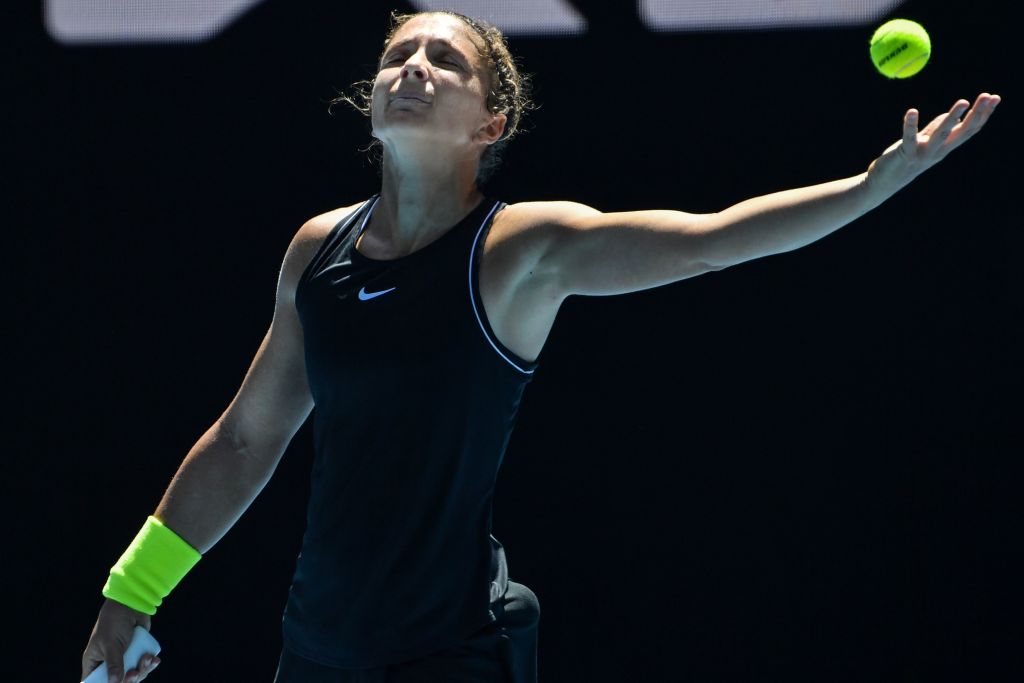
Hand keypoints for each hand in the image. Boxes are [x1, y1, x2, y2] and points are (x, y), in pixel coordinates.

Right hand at [81, 599, 161, 682]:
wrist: (132, 604)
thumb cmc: (114, 622)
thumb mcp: (111, 645)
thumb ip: (114, 665)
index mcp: (94, 661)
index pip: (94, 682)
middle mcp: (108, 662)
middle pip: (117, 682)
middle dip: (129, 679)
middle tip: (135, 673)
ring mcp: (124, 658)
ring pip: (133, 675)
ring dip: (143, 670)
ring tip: (148, 659)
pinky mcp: (137, 652)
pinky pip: (143, 666)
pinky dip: (149, 664)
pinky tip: (154, 659)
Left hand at [865, 92, 999, 196]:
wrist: (883, 184)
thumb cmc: (905, 160)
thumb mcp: (925, 143)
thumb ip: (937, 129)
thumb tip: (953, 116)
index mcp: (945, 147)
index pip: (969, 130)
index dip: (983, 115)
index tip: (994, 97)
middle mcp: (938, 151)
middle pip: (962, 132)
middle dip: (977, 114)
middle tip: (988, 96)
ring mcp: (923, 153)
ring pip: (941, 135)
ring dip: (952, 117)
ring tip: (963, 101)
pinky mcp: (905, 153)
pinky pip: (909, 137)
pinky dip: (910, 124)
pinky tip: (912, 111)